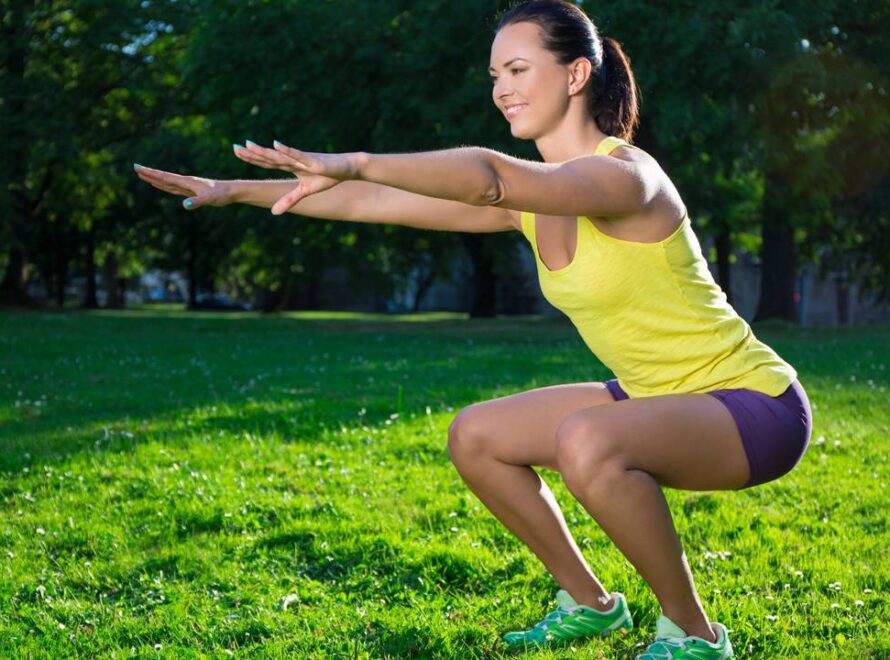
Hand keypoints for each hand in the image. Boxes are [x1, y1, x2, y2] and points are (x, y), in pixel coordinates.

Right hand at [133, 165, 233, 209]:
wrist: (231, 191)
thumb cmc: (221, 195)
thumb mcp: (209, 199)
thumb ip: (197, 202)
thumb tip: (185, 205)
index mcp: (186, 182)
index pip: (165, 177)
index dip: (151, 173)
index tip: (138, 167)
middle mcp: (185, 182)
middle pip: (163, 177)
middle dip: (149, 173)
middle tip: (135, 168)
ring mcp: (187, 186)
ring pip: (167, 182)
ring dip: (155, 179)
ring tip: (144, 175)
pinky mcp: (191, 191)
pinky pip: (174, 188)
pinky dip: (164, 186)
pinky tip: (161, 185)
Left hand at [233, 140, 357, 214]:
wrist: (346, 168)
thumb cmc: (326, 176)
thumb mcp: (305, 191)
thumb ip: (289, 200)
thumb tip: (273, 213)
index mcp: (290, 166)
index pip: (267, 162)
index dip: (252, 158)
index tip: (236, 152)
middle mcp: (292, 160)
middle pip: (269, 157)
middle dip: (252, 153)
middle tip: (234, 147)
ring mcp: (302, 159)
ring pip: (280, 155)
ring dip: (265, 151)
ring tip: (249, 145)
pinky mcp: (313, 160)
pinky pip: (298, 155)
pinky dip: (287, 150)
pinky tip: (276, 144)